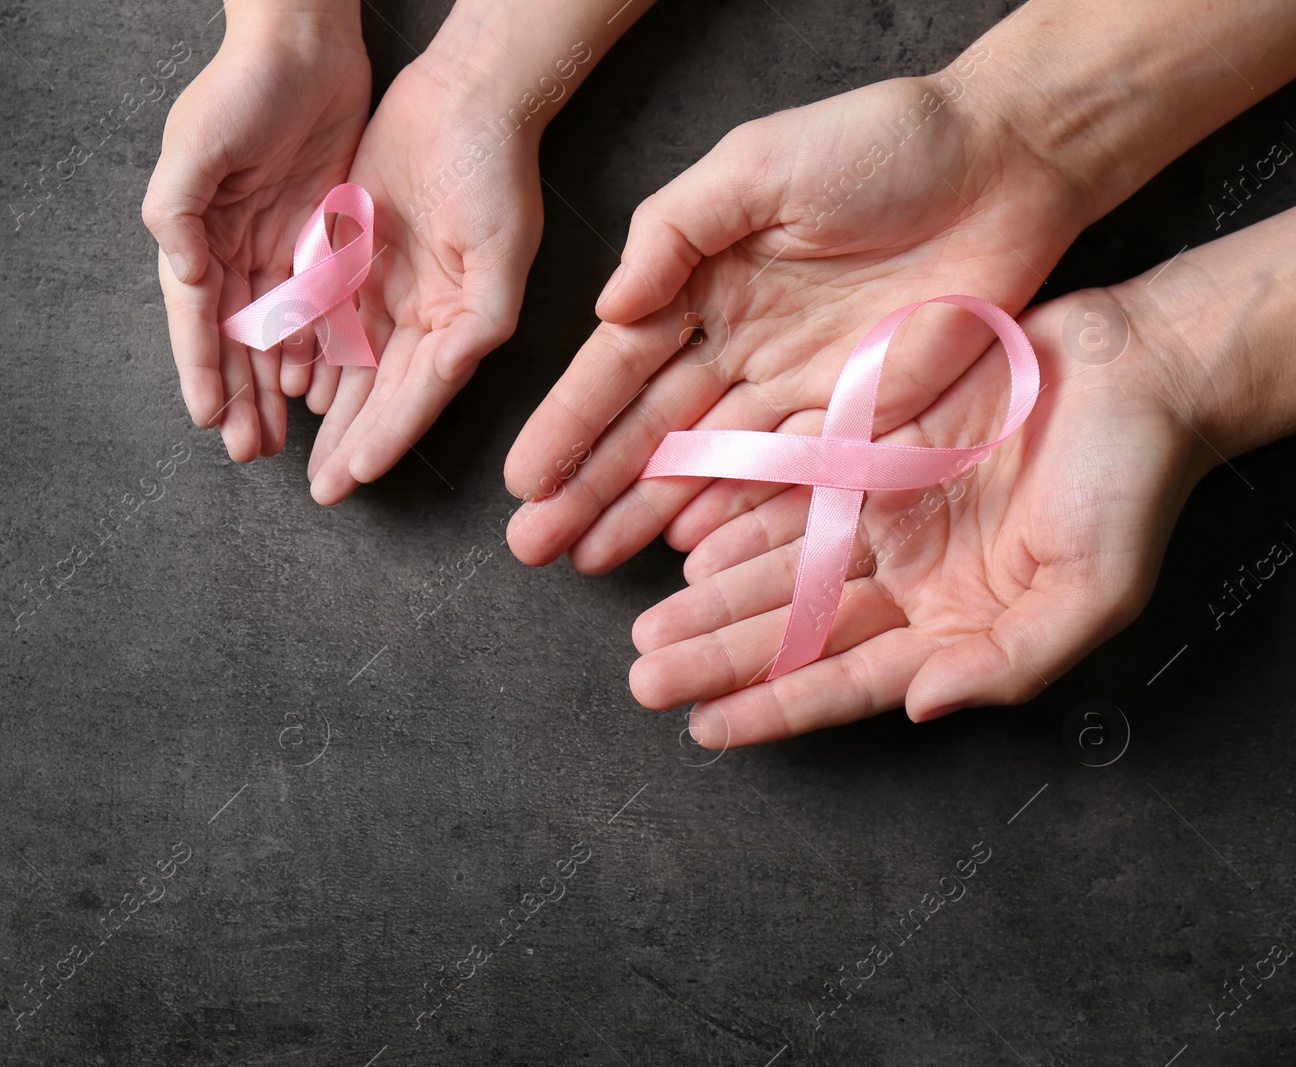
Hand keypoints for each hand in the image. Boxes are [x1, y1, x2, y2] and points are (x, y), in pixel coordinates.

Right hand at [143, 3, 368, 461]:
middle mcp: (232, 250)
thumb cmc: (242, 86)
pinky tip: (317, 387)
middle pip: (234, 341)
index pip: (197, 318)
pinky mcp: (321, 240)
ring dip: (271, 388)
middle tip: (247, 452)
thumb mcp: (197, 143)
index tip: (207, 419)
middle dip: (237, 399)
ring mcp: (277, 248)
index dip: (200, 370)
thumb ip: (178, 209)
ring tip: (277, 437)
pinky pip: (316, 309)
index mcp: (196, 234)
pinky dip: (314, 350)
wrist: (306, 44)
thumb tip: (182, 274)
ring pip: (274, 337)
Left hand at [306, 57, 542, 504]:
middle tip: (320, 489)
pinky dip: (305, 352)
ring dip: (326, 412)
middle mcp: (421, 317)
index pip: (416, 398)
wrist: (464, 98)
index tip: (353, 478)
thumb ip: (477, 324)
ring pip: (347, 365)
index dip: (385, 440)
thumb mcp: (499, 257)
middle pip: (378, 395)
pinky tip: (287, 384)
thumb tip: (449, 374)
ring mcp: (384, 289)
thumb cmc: (494, 174)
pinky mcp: (351, 257)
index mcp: (460, 326)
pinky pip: (322, 317)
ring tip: (299, 454)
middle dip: (349, 444)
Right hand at [503, 68, 1090, 568]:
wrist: (1006, 163)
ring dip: (646, 514)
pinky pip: (788, 479)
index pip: (620, 366)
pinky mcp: (860, 417)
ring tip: (588, 559)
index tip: (525, 479)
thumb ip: (673, 232)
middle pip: (651, 430)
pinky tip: (687, 549)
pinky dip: (737, 516)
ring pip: (707, 467)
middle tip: (534, 544)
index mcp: (703, 282)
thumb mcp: (754, 165)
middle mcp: (739, 344)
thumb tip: (609, 308)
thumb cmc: (880, 143)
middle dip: (590, 488)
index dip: (570, 422)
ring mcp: (796, 387)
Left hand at [628, 282, 1205, 746]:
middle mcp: (909, 578)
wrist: (1140, 371)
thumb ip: (1008, 663)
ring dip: (715, 599)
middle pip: (796, 629)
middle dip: (720, 656)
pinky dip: (742, 520)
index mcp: (955, 624)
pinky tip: (690, 549)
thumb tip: (920, 708)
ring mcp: (886, 516)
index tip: (705, 729)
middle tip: (645, 678)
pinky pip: (792, 494)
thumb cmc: (1131, 486)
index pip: (847, 679)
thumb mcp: (1091, 593)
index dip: (776, 707)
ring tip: (649, 629)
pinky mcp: (871, 453)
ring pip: (782, 568)